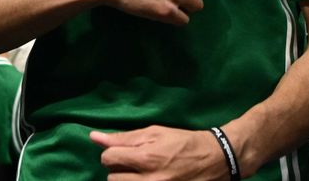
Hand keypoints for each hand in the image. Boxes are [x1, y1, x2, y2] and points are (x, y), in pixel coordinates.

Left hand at [90, 126, 229, 180]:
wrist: (214, 160)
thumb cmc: (182, 142)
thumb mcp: (154, 133)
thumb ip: (124, 138)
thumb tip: (94, 137)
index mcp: (146, 158)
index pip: (108, 159)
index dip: (112, 153)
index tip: (122, 152)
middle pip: (112, 179)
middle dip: (118, 169)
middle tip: (132, 164)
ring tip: (139, 174)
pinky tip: (145, 179)